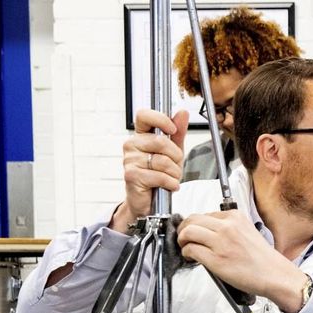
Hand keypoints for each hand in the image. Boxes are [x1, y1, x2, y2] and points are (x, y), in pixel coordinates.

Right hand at [113, 109, 188, 232]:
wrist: (149, 201)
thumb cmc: (160, 174)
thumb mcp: (173, 152)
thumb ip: (178, 133)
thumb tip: (183, 112)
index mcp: (141, 135)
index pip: (144, 115)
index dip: (160, 119)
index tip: (172, 130)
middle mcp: (132, 145)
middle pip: (161, 142)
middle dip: (176, 156)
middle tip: (175, 166)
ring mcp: (129, 160)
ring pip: (162, 161)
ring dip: (174, 173)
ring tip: (170, 178)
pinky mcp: (131, 175)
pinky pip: (160, 176)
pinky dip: (170, 183)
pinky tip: (169, 185)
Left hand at [176, 211, 305, 312]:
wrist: (275, 275)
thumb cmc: (263, 259)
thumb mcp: (248, 232)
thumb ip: (229, 228)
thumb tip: (206, 231)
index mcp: (236, 217)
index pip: (205, 214)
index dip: (196, 224)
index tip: (195, 232)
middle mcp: (228, 226)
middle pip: (192, 219)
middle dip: (183, 229)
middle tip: (184, 238)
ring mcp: (221, 242)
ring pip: (187, 232)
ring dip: (182, 240)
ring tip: (186, 248)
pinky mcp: (216, 259)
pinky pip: (191, 249)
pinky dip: (186, 253)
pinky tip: (192, 258)